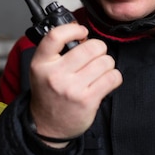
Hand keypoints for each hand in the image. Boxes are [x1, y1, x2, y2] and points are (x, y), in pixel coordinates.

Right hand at [28, 23, 122, 145]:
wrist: (47, 125)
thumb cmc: (48, 93)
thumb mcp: (43, 68)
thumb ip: (57, 50)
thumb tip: (82, 32)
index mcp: (41, 63)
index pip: (56, 36)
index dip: (73, 29)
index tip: (81, 31)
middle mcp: (55, 75)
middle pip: (90, 47)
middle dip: (98, 48)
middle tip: (95, 54)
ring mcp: (72, 89)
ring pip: (105, 61)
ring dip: (106, 63)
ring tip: (98, 70)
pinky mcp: (87, 100)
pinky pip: (112, 77)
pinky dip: (113, 76)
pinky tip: (105, 80)